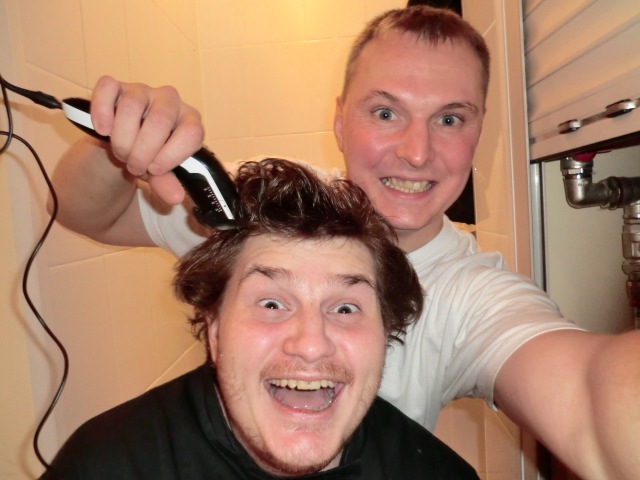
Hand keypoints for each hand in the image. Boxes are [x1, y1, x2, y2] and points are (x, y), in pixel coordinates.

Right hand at [90, 75, 204, 204]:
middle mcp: (170, 100)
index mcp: (190, 120)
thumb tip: (175, 197)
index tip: (155, 170)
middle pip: (159, 121)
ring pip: (132, 106)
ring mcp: (143, 90)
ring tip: (121, 153)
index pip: (192, 133)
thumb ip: (166, 183)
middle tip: (134, 166)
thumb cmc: (149, 155)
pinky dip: (102, 111)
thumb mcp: (159, 173)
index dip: (171, 156)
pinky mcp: (117, 85)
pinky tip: (103, 131)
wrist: (124, 144)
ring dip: (122, 138)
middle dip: (142, 151)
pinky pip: (108, 88)